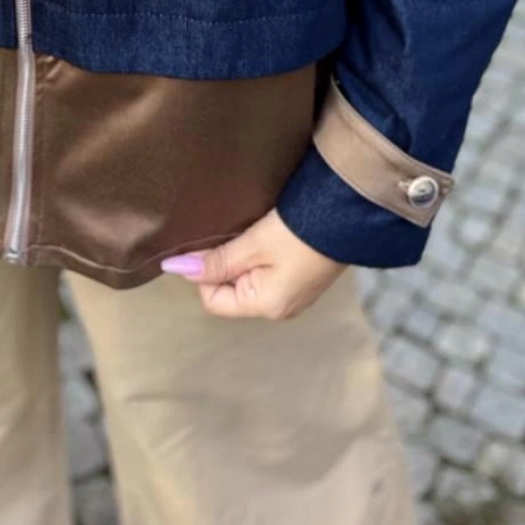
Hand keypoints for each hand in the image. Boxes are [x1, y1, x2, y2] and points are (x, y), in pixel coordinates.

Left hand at [161, 207, 345, 318]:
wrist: (348, 216)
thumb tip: (177, 269)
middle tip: (235, 233)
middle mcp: (279, 308)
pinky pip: (268, 273)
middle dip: (225, 263)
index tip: (213, 242)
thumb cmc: (300, 232)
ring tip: (252, 232)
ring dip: (243, 257)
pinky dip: (261, 256)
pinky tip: (268, 235)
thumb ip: (216, 260)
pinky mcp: (302, 279)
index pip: (213, 300)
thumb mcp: (253, 244)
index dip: (205, 272)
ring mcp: (293, 295)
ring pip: (249, 279)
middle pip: (231, 291)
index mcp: (265, 306)